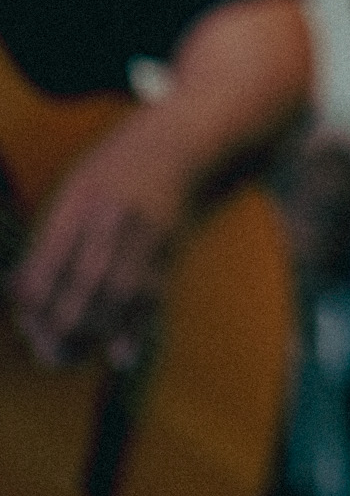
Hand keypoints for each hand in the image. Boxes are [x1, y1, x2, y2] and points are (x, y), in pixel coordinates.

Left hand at [8, 0, 311, 371]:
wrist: (186, 139)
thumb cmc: (122, 161)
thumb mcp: (77, 183)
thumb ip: (51, 233)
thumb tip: (16, 290)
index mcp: (84, 196)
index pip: (50, 259)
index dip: (30, 300)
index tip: (22, 317)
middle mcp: (116, 216)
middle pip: (84, 283)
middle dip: (59, 326)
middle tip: (43, 350)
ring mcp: (149, 232)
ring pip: (118, 295)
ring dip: (92, 334)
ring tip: (69, 355)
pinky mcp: (172, 247)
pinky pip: (154, 294)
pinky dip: (137, 329)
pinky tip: (120, 354)